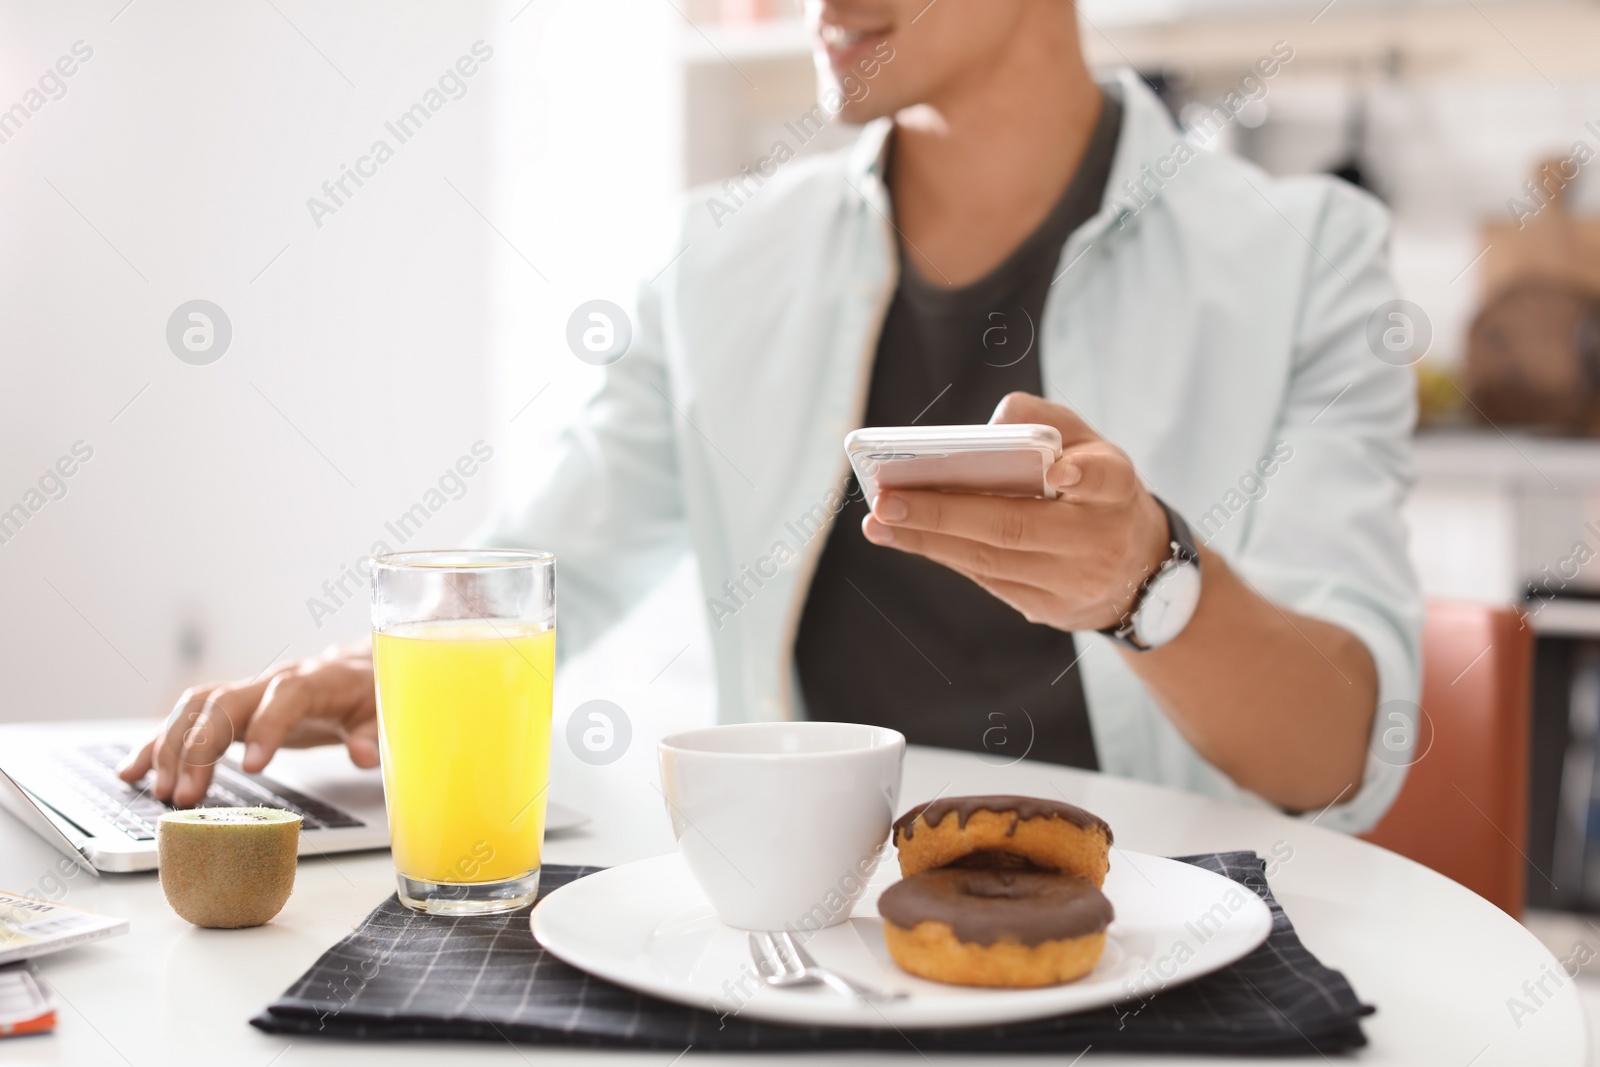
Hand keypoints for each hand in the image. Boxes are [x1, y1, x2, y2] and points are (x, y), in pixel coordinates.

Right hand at [116, 644, 378, 807]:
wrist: (351, 669)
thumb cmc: (365, 693)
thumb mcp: (379, 712)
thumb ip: (370, 734)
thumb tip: (363, 756)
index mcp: (313, 682)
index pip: (285, 697)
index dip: (267, 727)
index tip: (253, 767)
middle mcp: (271, 682)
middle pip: (225, 703)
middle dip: (200, 747)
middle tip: (187, 796)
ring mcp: (246, 693)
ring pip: (197, 708)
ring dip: (173, 748)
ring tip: (163, 792)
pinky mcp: (230, 708)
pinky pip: (186, 718)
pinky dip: (159, 742)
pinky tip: (135, 770)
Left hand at [861, 392, 1170, 632]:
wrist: (1137, 570)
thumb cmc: (1096, 490)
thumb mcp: (1091, 445)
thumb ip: (1046, 422)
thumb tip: (990, 429)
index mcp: (1116, 490)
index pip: (1106, 479)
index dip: (1083, 473)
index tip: (1058, 469)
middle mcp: (1099, 540)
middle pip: (1016, 527)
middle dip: (944, 514)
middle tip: (887, 501)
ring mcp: (1073, 583)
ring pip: (991, 561)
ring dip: (927, 540)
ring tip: (879, 521)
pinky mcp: (1050, 610)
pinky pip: (988, 580)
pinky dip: (944, 554)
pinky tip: (906, 537)